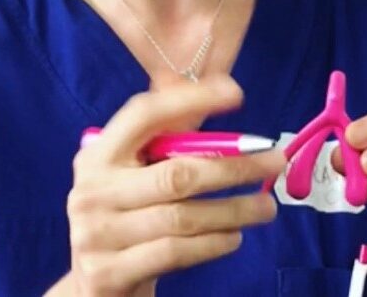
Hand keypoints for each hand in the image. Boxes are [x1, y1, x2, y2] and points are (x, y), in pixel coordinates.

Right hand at [67, 76, 285, 296]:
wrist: (92, 284)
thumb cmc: (127, 213)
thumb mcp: (135, 171)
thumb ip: (168, 134)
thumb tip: (218, 88)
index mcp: (98, 154)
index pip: (144, 114)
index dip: (189, 99)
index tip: (235, 93)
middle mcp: (91, 190)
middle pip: (177, 173)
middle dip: (234, 166)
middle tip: (274, 162)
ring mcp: (96, 234)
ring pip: (182, 217)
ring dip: (233, 210)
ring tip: (267, 207)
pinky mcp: (107, 274)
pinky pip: (175, 252)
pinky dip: (212, 244)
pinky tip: (235, 237)